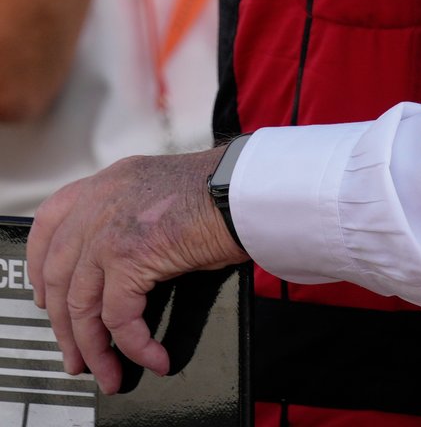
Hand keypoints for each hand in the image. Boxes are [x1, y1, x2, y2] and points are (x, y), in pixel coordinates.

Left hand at [28, 148, 247, 394]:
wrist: (245, 188)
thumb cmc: (220, 190)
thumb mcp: (158, 190)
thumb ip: (129, 214)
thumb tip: (117, 266)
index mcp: (107, 183)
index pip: (49, 221)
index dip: (39, 265)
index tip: (43, 295)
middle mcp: (100, 202)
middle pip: (59, 275)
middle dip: (65, 326)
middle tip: (77, 355)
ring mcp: (109, 229)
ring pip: (82, 305)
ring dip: (95, 349)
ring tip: (110, 373)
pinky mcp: (129, 257)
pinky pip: (120, 318)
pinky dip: (135, 346)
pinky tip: (153, 358)